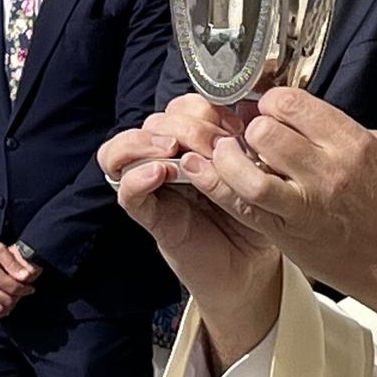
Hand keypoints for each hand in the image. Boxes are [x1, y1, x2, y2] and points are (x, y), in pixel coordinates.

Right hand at [0, 237, 37, 318]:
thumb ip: (12, 263)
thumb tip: (26, 276)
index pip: (13, 288)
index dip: (25, 290)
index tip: (30, 288)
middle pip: (7, 300)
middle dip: (18, 297)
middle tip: (23, 292)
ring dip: (9, 306)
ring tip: (14, 298)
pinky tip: (3, 306)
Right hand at [98, 94, 279, 370]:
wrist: (253, 269)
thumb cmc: (256, 216)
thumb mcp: (255, 174)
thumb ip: (244, 147)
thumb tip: (242, 113)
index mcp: (194, 146)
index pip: (179, 107)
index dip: (201, 108)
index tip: (233, 124)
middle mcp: (169, 162)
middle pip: (153, 123)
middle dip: (183, 126)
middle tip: (213, 145)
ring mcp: (156, 190)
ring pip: (120, 151)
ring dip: (146, 142)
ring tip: (173, 150)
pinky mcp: (153, 220)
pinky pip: (128, 194)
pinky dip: (136, 178)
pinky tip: (160, 172)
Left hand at [199, 88, 376, 327]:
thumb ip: (352, 128)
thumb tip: (317, 116)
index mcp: (353, 143)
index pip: (294, 104)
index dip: (272, 101)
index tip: (269, 108)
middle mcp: (327, 171)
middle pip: (266, 131)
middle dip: (251, 125)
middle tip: (248, 131)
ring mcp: (306, 205)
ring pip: (248, 170)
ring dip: (228, 155)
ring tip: (225, 149)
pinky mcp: (289, 234)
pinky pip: (244, 206)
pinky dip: (217, 186)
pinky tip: (203, 171)